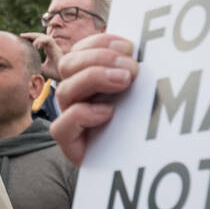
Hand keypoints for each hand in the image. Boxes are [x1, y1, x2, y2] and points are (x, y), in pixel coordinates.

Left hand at [20, 31, 61, 80]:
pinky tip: (35, 46)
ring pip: (45, 37)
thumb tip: (25, 65)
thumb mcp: (42, 68)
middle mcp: (51, 47)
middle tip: (22, 35)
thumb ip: (36, 64)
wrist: (64, 77)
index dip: (31, 38)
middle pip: (41, 36)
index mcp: (48, 50)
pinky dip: (41, 41)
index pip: (39, 40)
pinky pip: (48, 40)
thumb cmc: (55, 72)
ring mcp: (54, 47)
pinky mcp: (56, 49)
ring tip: (28, 40)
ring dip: (36, 37)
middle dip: (31, 35)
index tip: (21, 38)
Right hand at [49, 32, 137, 166]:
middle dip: (100, 58)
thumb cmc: (139, 126)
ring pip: (64, 90)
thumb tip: (148, 48)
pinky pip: (61, 126)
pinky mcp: (70, 143)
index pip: (81, 50)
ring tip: (124, 81)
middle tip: (131, 67)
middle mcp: (75, 95)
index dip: (100, 42)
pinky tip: (108, 112)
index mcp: (87, 77)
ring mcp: (69, 118)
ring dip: (94, 78)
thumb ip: (136, 72)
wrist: (136, 166)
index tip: (130, 46)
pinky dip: (83, 114)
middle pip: (68, 64)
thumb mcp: (140, 93)